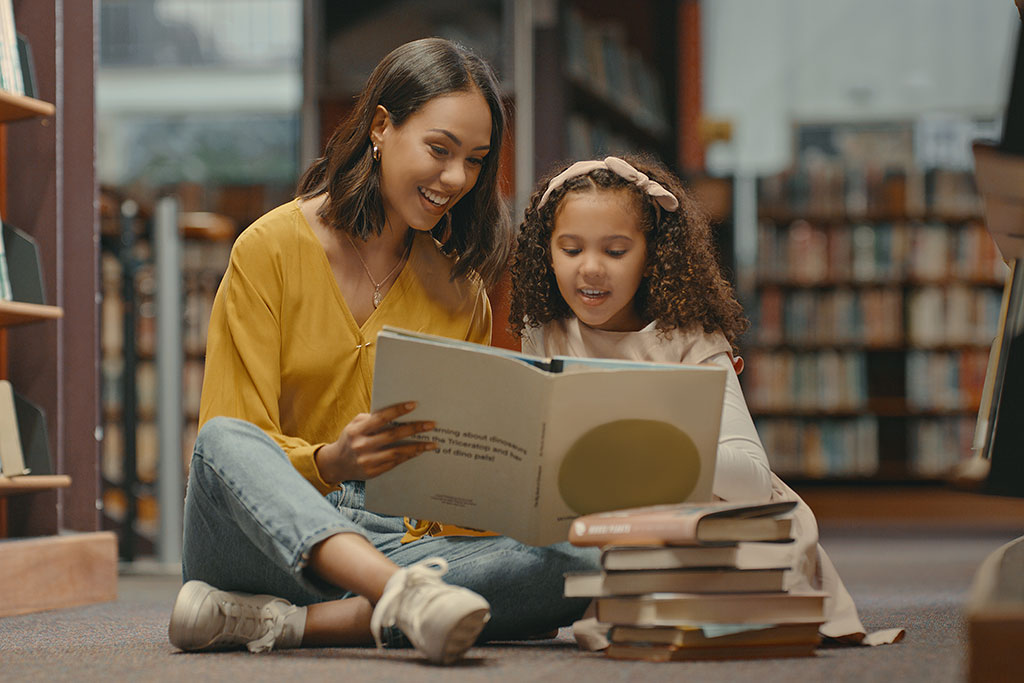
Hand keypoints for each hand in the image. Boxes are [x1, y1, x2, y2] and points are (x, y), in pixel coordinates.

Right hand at [315, 401, 436, 482]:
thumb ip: (371, 419)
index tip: (414, 405)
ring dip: (417, 447)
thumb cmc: (350, 439)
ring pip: (397, 452)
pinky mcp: (373, 472)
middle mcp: (361, 445)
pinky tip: (419, 451)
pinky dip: (408, 456)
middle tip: (431, 424)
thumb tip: (397, 413)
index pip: (380, 418)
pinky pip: (395, 463)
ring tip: (432, 443)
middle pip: (393, 435)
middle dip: (414, 428)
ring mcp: (367, 460)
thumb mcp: (354, 425)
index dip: (398, 410)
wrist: (337, 464)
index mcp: (357, 430)